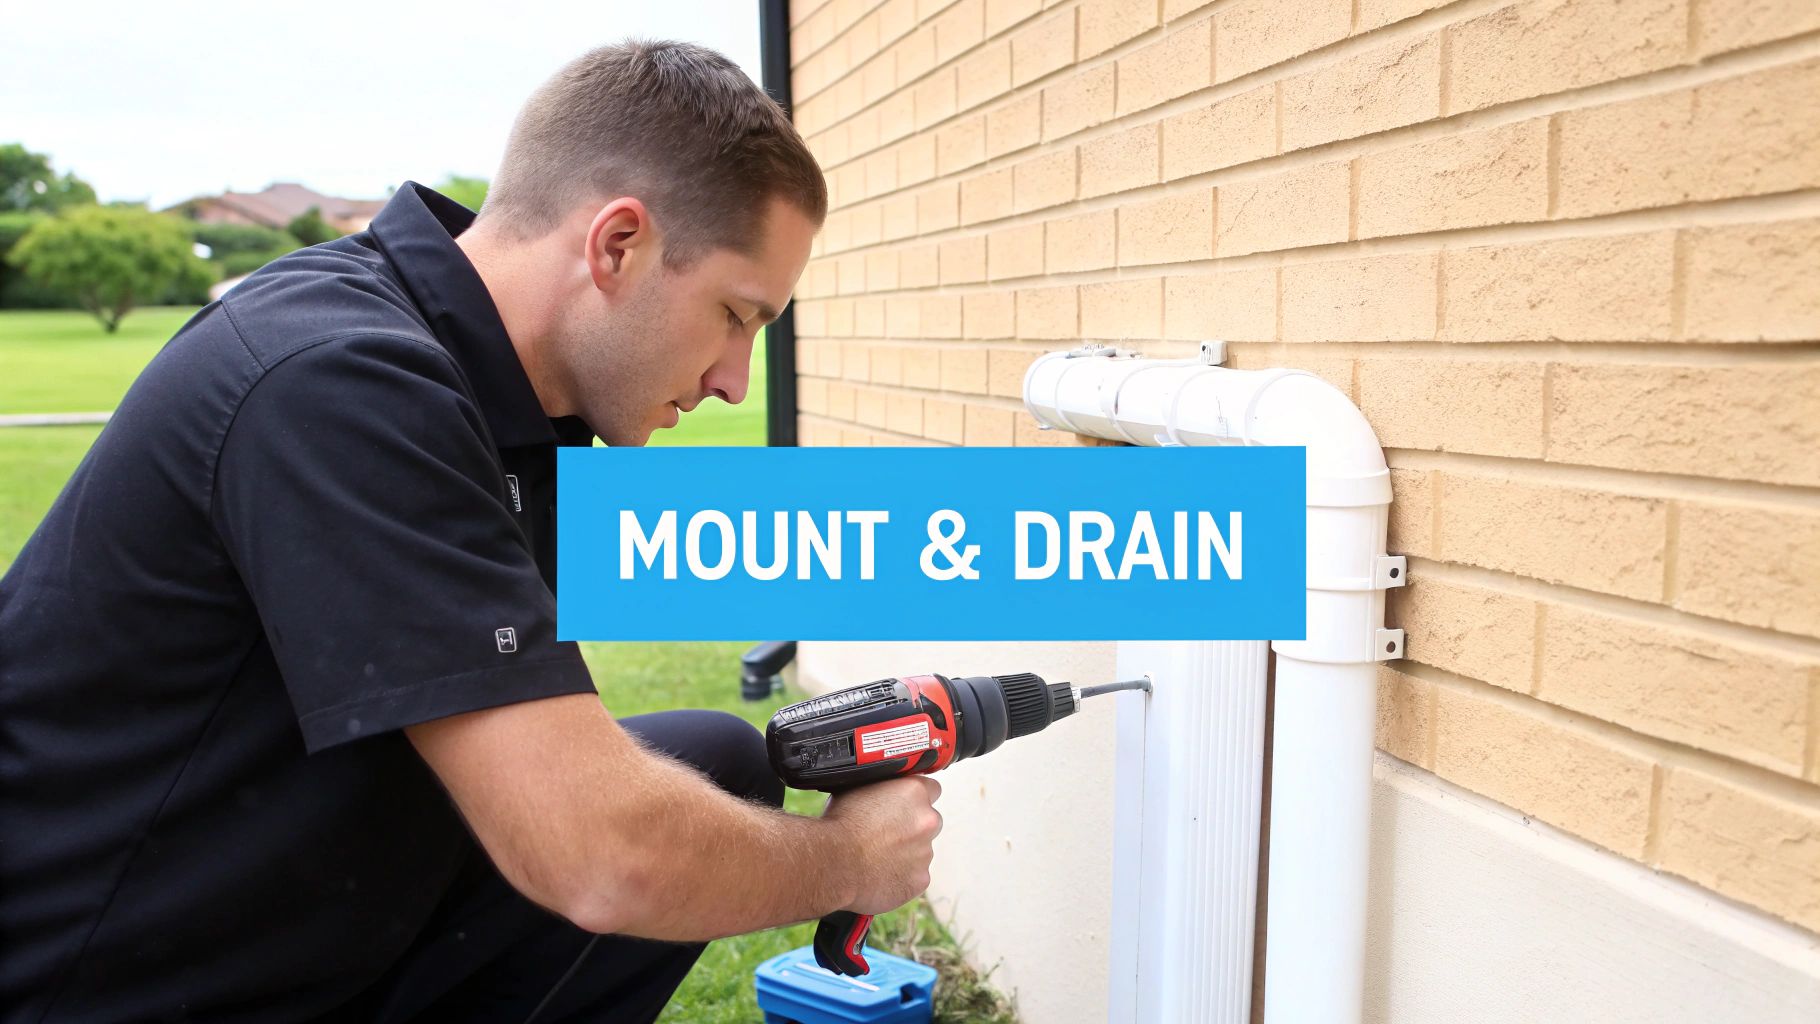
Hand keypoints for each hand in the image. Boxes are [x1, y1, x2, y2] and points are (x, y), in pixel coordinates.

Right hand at [823, 776, 942, 914]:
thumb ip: (883, 787)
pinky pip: (914, 877)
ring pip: (921, 851)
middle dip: (913, 828)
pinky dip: (901, 877)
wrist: (833, 862)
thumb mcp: (859, 787)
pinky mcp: (919, 880)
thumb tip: (885, 789)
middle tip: (887, 834)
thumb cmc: (839, 824)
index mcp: (914, 792)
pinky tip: (878, 874)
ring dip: (906, 853)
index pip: (932, 789)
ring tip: (876, 857)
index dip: (915, 799)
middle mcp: (927, 820)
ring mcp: (925, 853)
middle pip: (930, 822)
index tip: (903, 806)